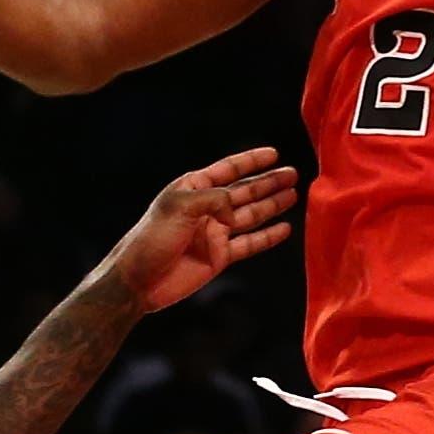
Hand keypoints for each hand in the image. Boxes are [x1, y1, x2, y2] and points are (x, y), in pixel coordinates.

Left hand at [102, 146, 298, 313]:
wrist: (138, 280)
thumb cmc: (152, 237)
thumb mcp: (180, 206)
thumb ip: (213, 199)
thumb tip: (235, 211)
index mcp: (194, 189)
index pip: (228, 170)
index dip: (251, 161)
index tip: (274, 153)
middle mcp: (207, 208)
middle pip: (245, 191)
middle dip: (268, 182)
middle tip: (294, 173)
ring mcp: (215, 232)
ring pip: (251, 215)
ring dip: (272, 205)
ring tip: (294, 195)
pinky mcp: (219, 256)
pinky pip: (249, 243)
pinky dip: (268, 236)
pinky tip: (284, 228)